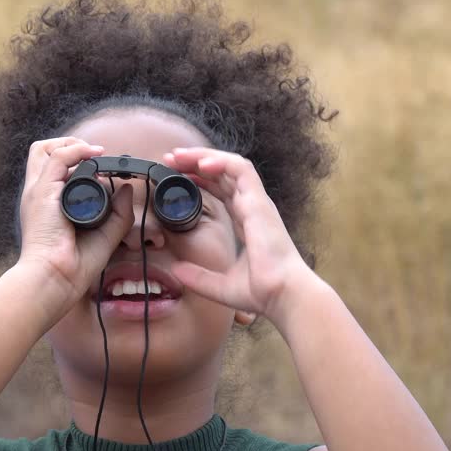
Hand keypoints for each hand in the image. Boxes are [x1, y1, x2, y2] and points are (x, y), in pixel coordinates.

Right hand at [16, 137, 134, 304]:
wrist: (55, 278)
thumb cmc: (73, 266)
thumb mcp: (104, 235)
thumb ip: (118, 213)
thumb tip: (126, 189)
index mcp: (49, 206)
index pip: (54, 171)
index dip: (75, 162)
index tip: (101, 168)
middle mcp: (40, 195)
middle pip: (42, 154)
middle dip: (67, 146)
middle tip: (94, 155)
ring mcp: (38, 192)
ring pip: (45, 150)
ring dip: (72, 145)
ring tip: (94, 152)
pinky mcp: (43, 192)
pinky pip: (58, 158)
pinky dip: (76, 150)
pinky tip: (95, 154)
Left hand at [161, 147, 320, 323]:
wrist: (281, 294)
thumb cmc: (262, 291)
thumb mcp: (220, 285)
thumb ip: (198, 277)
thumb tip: (176, 271)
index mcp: (246, 222)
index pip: (222, 191)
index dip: (200, 180)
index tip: (175, 177)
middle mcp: (252, 208)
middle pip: (223, 174)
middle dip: (195, 162)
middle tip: (169, 159)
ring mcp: (257, 202)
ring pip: (231, 165)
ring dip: (204, 156)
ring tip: (179, 156)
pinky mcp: (259, 202)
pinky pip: (241, 170)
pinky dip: (221, 162)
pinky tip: (201, 163)